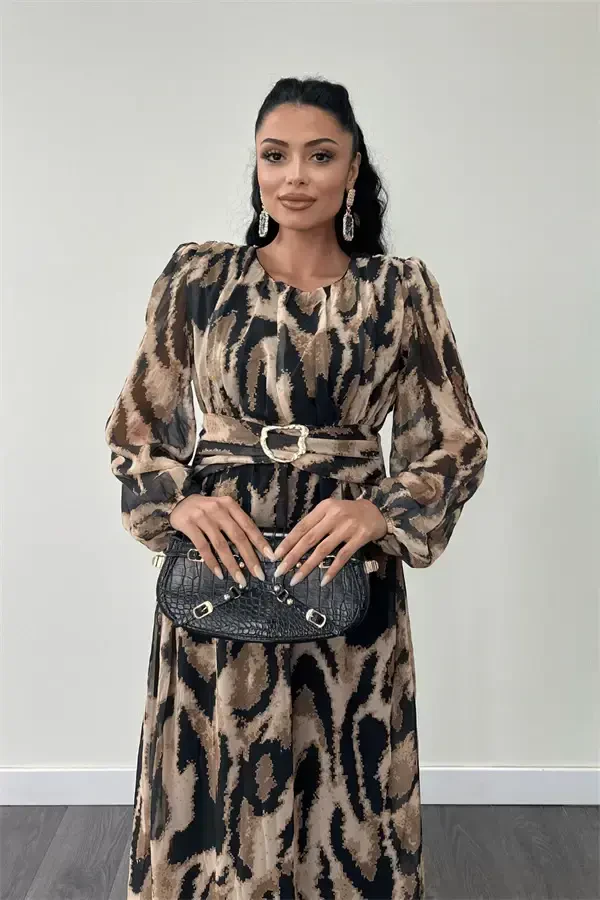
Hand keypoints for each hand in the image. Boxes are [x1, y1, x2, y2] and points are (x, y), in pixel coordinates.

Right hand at [168, 495, 277, 586]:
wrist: (178, 502)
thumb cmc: (205, 509)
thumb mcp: (222, 509)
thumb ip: (235, 522)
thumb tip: (252, 546)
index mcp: (229, 505)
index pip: (248, 525)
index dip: (260, 541)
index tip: (270, 557)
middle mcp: (218, 509)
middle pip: (237, 536)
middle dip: (249, 557)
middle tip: (258, 574)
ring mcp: (202, 517)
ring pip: (221, 544)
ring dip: (232, 564)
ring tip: (240, 579)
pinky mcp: (189, 525)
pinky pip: (203, 547)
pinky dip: (212, 562)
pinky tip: (219, 573)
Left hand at [271, 497, 387, 585]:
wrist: (376, 511)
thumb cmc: (349, 513)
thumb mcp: (331, 511)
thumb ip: (315, 523)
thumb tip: (294, 543)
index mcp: (324, 508)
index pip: (301, 527)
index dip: (288, 542)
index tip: (276, 555)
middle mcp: (334, 516)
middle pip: (309, 539)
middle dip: (292, 557)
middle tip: (280, 571)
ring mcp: (347, 527)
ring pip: (323, 550)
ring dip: (307, 566)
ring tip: (295, 579)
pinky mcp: (359, 538)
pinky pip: (343, 557)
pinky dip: (332, 570)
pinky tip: (323, 581)